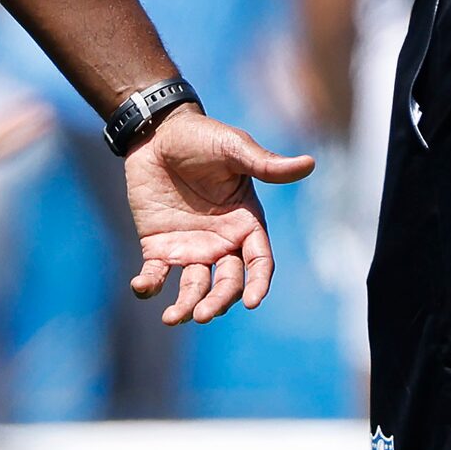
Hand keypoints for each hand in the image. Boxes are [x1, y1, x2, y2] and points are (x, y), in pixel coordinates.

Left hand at [123, 106, 315, 324]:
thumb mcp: (234, 149)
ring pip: (194, 287)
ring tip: (173, 317)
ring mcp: (190, 247)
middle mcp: (221, 243)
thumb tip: (309, 164)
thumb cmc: (201, 137)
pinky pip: (156, 274)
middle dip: (218, 301)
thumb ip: (265, 165)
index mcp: (245, 223)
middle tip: (203, 314)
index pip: (259, 262)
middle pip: (227, 283)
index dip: (258, 283)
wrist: (157, 132)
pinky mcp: (159, 247)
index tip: (251, 301)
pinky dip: (149, 286)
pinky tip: (142, 288)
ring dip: (186, 306)